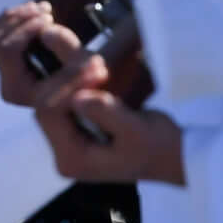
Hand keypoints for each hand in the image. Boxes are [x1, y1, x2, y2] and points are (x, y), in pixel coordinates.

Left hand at [0, 0, 84, 109]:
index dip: (27, 29)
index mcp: (18, 90)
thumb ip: (65, 47)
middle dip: (23, 20)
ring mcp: (4, 72)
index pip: (8, 51)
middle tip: (48, 10)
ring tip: (46, 8)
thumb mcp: (83, 61)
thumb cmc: (87, 74)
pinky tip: (35, 8)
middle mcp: (7, 84)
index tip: (50, 18)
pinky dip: (16, 15)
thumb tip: (46, 32)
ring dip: (20, 15)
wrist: (88, 81)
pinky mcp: (7, 60)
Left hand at [33, 44, 185, 186]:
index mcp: (72, 159)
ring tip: (100, 65)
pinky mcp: (76, 127)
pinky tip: (97, 71)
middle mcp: (63, 153)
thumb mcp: (139, 131)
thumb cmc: (162, 147)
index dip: (68, 84)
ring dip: (72, 76)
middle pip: (44, 102)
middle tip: (99, 63)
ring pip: (50, 96)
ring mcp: (67, 141)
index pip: (48, 112)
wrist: (178, 157)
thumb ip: (107, 115)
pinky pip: (63, 96)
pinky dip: (76, 81)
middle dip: (67, 78)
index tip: (98, 69)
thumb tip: (78, 99)